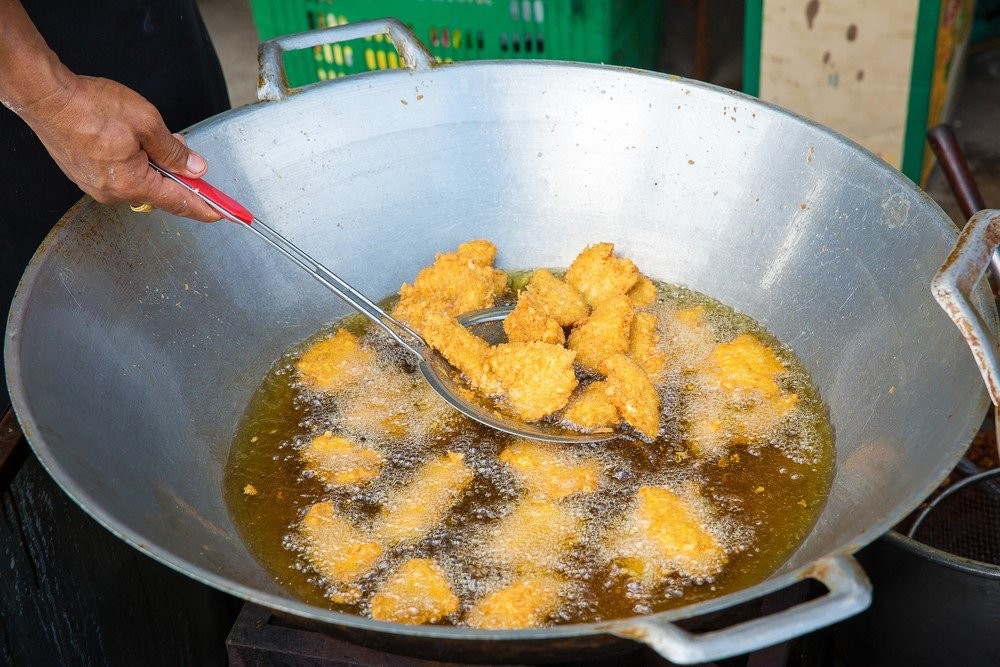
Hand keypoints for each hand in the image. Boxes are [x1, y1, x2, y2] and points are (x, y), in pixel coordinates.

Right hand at [19, 74, 220, 221]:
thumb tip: (195, 168)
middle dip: (177, 175)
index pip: (179, 203)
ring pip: (140, 182)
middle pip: (160, 192)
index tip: (222, 214)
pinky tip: (129, 141)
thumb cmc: (91, 107)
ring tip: (146, 135)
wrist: (46, 97)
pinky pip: (121, 176)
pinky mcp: (86, 176)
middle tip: (183, 151)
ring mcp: (97, 186)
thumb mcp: (147, 124)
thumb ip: (175, 151)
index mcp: (133, 184)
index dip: (205, 207)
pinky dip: (134, 163)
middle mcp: (114, 193)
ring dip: (153, 165)